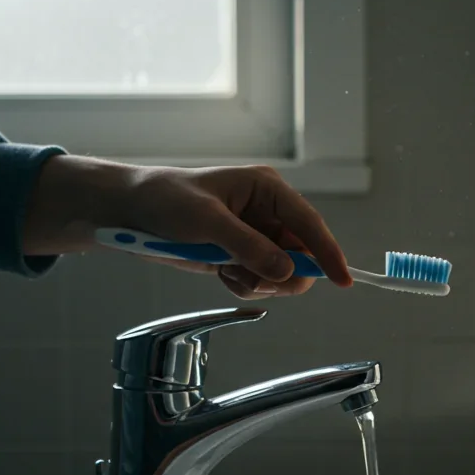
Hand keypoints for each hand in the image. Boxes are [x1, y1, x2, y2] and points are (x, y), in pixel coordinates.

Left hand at [22, 157, 352, 298]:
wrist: (129, 213)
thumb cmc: (166, 200)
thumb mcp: (207, 222)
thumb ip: (249, 247)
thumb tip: (287, 271)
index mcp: (266, 189)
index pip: (309, 223)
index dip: (327, 253)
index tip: (344, 280)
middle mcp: (267, 212)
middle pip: (300, 255)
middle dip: (280, 273)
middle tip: (250, 277)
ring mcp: (254, 236)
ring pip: (281, 274)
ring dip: (256, 281)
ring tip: (225, 269)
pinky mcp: (239, 256)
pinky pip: (259, 281)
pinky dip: (242, 284)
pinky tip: (218, 272)